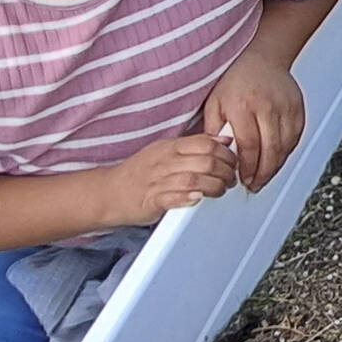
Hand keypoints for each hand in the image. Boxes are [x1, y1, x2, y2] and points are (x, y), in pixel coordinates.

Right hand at [100, 134, 237, 225]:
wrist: (108, 193)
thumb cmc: (140, 173)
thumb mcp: (167, 152)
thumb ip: (196, 145)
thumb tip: (225, 140)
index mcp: (169, 147)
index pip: (205, 144)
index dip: (225, 153)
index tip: (233, 162)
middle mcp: (164, 161)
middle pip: (205, 161)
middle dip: (225, 171)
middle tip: (231, 179)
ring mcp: (157, 181)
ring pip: (194, 178)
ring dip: (214, 186)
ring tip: (220, 191)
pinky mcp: (151, 201)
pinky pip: (173, 197)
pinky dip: (189, 197)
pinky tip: (199, 199)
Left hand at [202, 48, 306, 192]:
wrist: (263, 57)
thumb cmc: (236, 79)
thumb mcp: (215, 103)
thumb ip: (212, 130)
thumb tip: (213, 156)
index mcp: (243, 106)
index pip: (249, 146)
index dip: (247, 168)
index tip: (243, 179)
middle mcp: (267, 107)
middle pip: (270, 150)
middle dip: (263, 173)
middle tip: (255, 184)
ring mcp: (286, 107)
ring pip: (285, 146)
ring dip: (276, 166)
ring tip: (265, 176)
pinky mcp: (298, 108)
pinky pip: (295, 137)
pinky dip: (287, 151)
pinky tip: (277, 158)